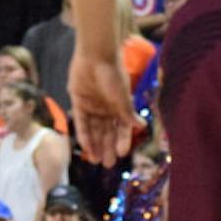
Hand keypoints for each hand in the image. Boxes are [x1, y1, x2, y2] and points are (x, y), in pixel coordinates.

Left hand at [69, 51, 142, 166]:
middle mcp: (107, 108)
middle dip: (107, 148)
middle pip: (107, 132)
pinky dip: (84, 135)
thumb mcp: (122, 96)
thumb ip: (128, 113)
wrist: (95, 56)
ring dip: (95, 145)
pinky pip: (81, 123)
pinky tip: (86, 147)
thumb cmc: (113, 74)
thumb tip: (142, 127)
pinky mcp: (79, 102)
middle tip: (108, 164)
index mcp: (120, 106)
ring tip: (95, 161)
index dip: (122, 141)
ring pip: (94, 130)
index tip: (122, 153)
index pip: (122, 128)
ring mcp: (93, 106)